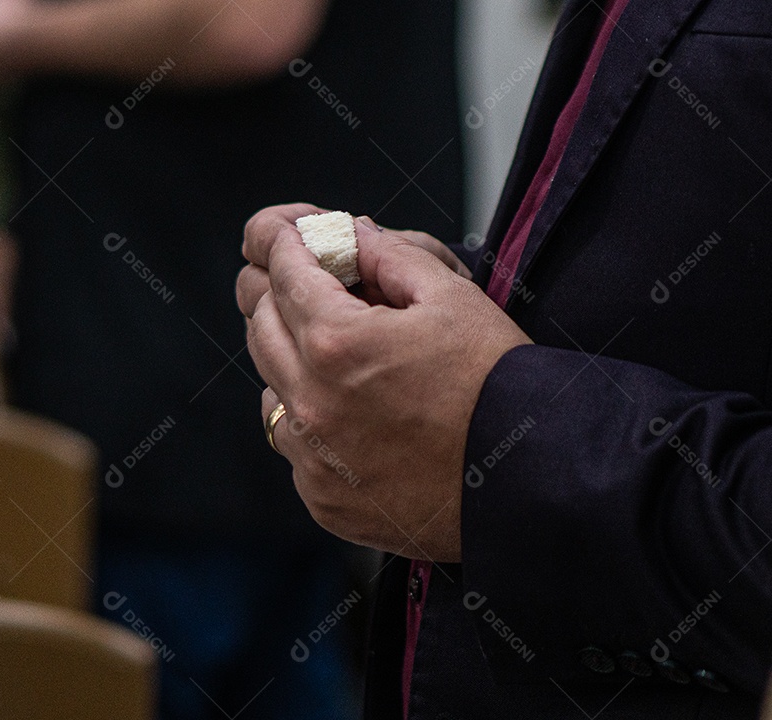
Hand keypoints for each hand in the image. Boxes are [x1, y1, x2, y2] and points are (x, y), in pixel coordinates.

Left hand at [237, 203, 530, 561]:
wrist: (532, 478)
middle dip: (278, 296)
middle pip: (260, 328)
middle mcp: (310, 403)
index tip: (287, 236)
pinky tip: (347, 413)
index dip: (284, 245)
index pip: (284, 276)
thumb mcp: (451, 295)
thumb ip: (387, 254)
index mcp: (336, 343)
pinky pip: (292, 447)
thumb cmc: (497, 382)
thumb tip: (347, 236)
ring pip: (269, 389)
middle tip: (305, 285)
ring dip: (289, 361)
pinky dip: (309, 421)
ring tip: (333, 354)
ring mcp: (312, 458)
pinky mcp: (323, 498)